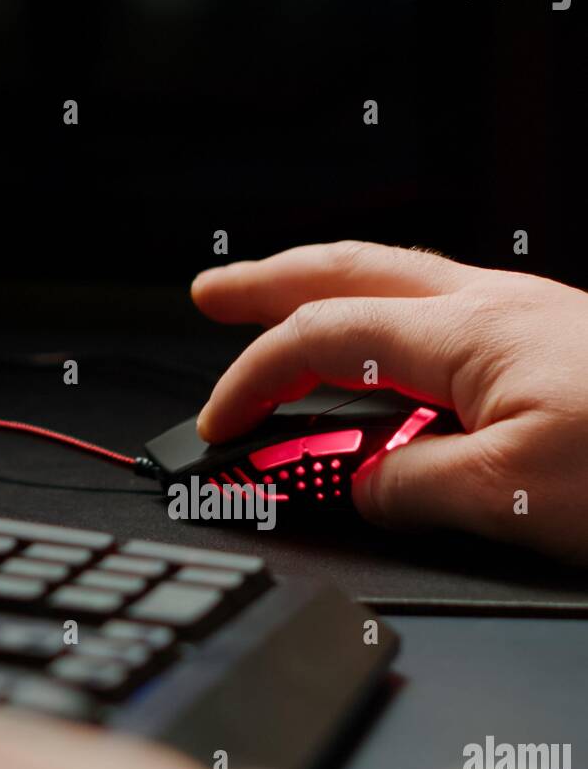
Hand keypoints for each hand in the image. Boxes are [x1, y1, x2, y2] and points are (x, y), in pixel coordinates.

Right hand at [192, 242, 587, 563]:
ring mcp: (527, 317)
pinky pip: (441, 316)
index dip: (255, 377)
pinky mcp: (553, 344)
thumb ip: (413, 489)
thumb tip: (364, 486)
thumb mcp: (505, 496)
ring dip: (327, 294)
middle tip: (216, 293)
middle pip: (350, 272)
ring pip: (397, 284)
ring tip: (285, 313)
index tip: (220, 422)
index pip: (323, 338)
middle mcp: (495, 305)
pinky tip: (387, 358)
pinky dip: (384, 324)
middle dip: (271, 281)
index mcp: (471, 332)